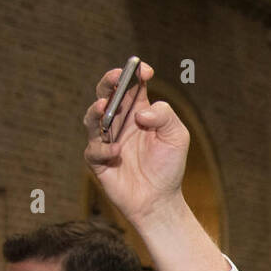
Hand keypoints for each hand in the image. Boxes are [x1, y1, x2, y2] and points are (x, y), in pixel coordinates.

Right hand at [83, 62, 189, 227]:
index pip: (132, 86)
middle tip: (117, 77)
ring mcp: (106, 139)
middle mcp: (119, 122)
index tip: (143, 69)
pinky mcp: (97, 160)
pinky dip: (104, 148)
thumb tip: (141, 112)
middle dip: (109, 82)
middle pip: (107, 94)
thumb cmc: (169, 167)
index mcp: (138, 112)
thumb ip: (165, 116)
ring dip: (97, 110)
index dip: (134, 74)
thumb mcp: (177, 137)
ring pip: (93, 118)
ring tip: (106, 108)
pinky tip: (117, 150)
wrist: (160, 200)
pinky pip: (94, 149)